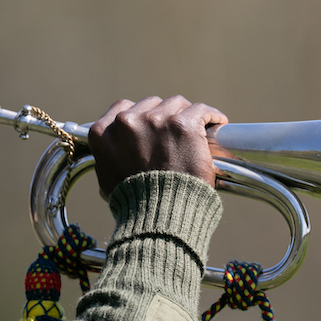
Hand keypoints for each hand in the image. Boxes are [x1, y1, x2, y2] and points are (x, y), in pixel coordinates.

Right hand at [87, 95, 226, 199]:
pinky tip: (216, 123)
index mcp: (104, 132)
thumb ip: (110, 159)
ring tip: (198, 129)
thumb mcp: (108, 180)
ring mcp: (156, 121)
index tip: (153, 125)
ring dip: (186, 115)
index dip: (141, 116)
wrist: (159, 216)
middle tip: (176, 134)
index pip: (123, 108)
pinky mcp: (183, 125)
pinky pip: (200, 110)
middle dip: (164, 117)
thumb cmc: (135, 205)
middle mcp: (127, 121)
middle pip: (152, 104)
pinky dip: (210, 116)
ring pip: (177, 104)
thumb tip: (114, 159)